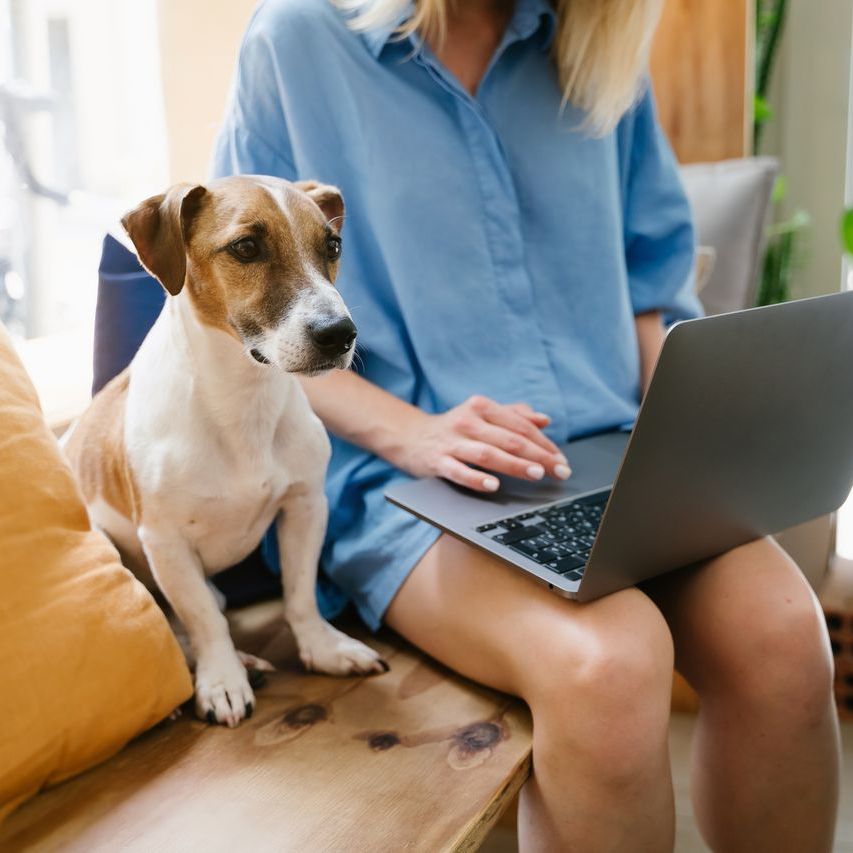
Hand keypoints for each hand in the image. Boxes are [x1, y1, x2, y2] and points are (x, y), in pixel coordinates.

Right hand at [394, 395, 571, 492]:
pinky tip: (492, 485)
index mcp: (482, 407)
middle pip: (509, 439)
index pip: (520, 425)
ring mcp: (452, 441)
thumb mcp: (482, 415)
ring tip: (535, 474)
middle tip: (558, 470)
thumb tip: (544, 420)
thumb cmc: (454, 428)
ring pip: (488, 454)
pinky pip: (459, 471)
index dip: (544, 443)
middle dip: (537, 456)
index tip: (561, 460)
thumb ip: (514, 414)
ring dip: (514, 464)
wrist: (410, 437)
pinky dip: (476, 478)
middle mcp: (467, 421)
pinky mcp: (437, 461)